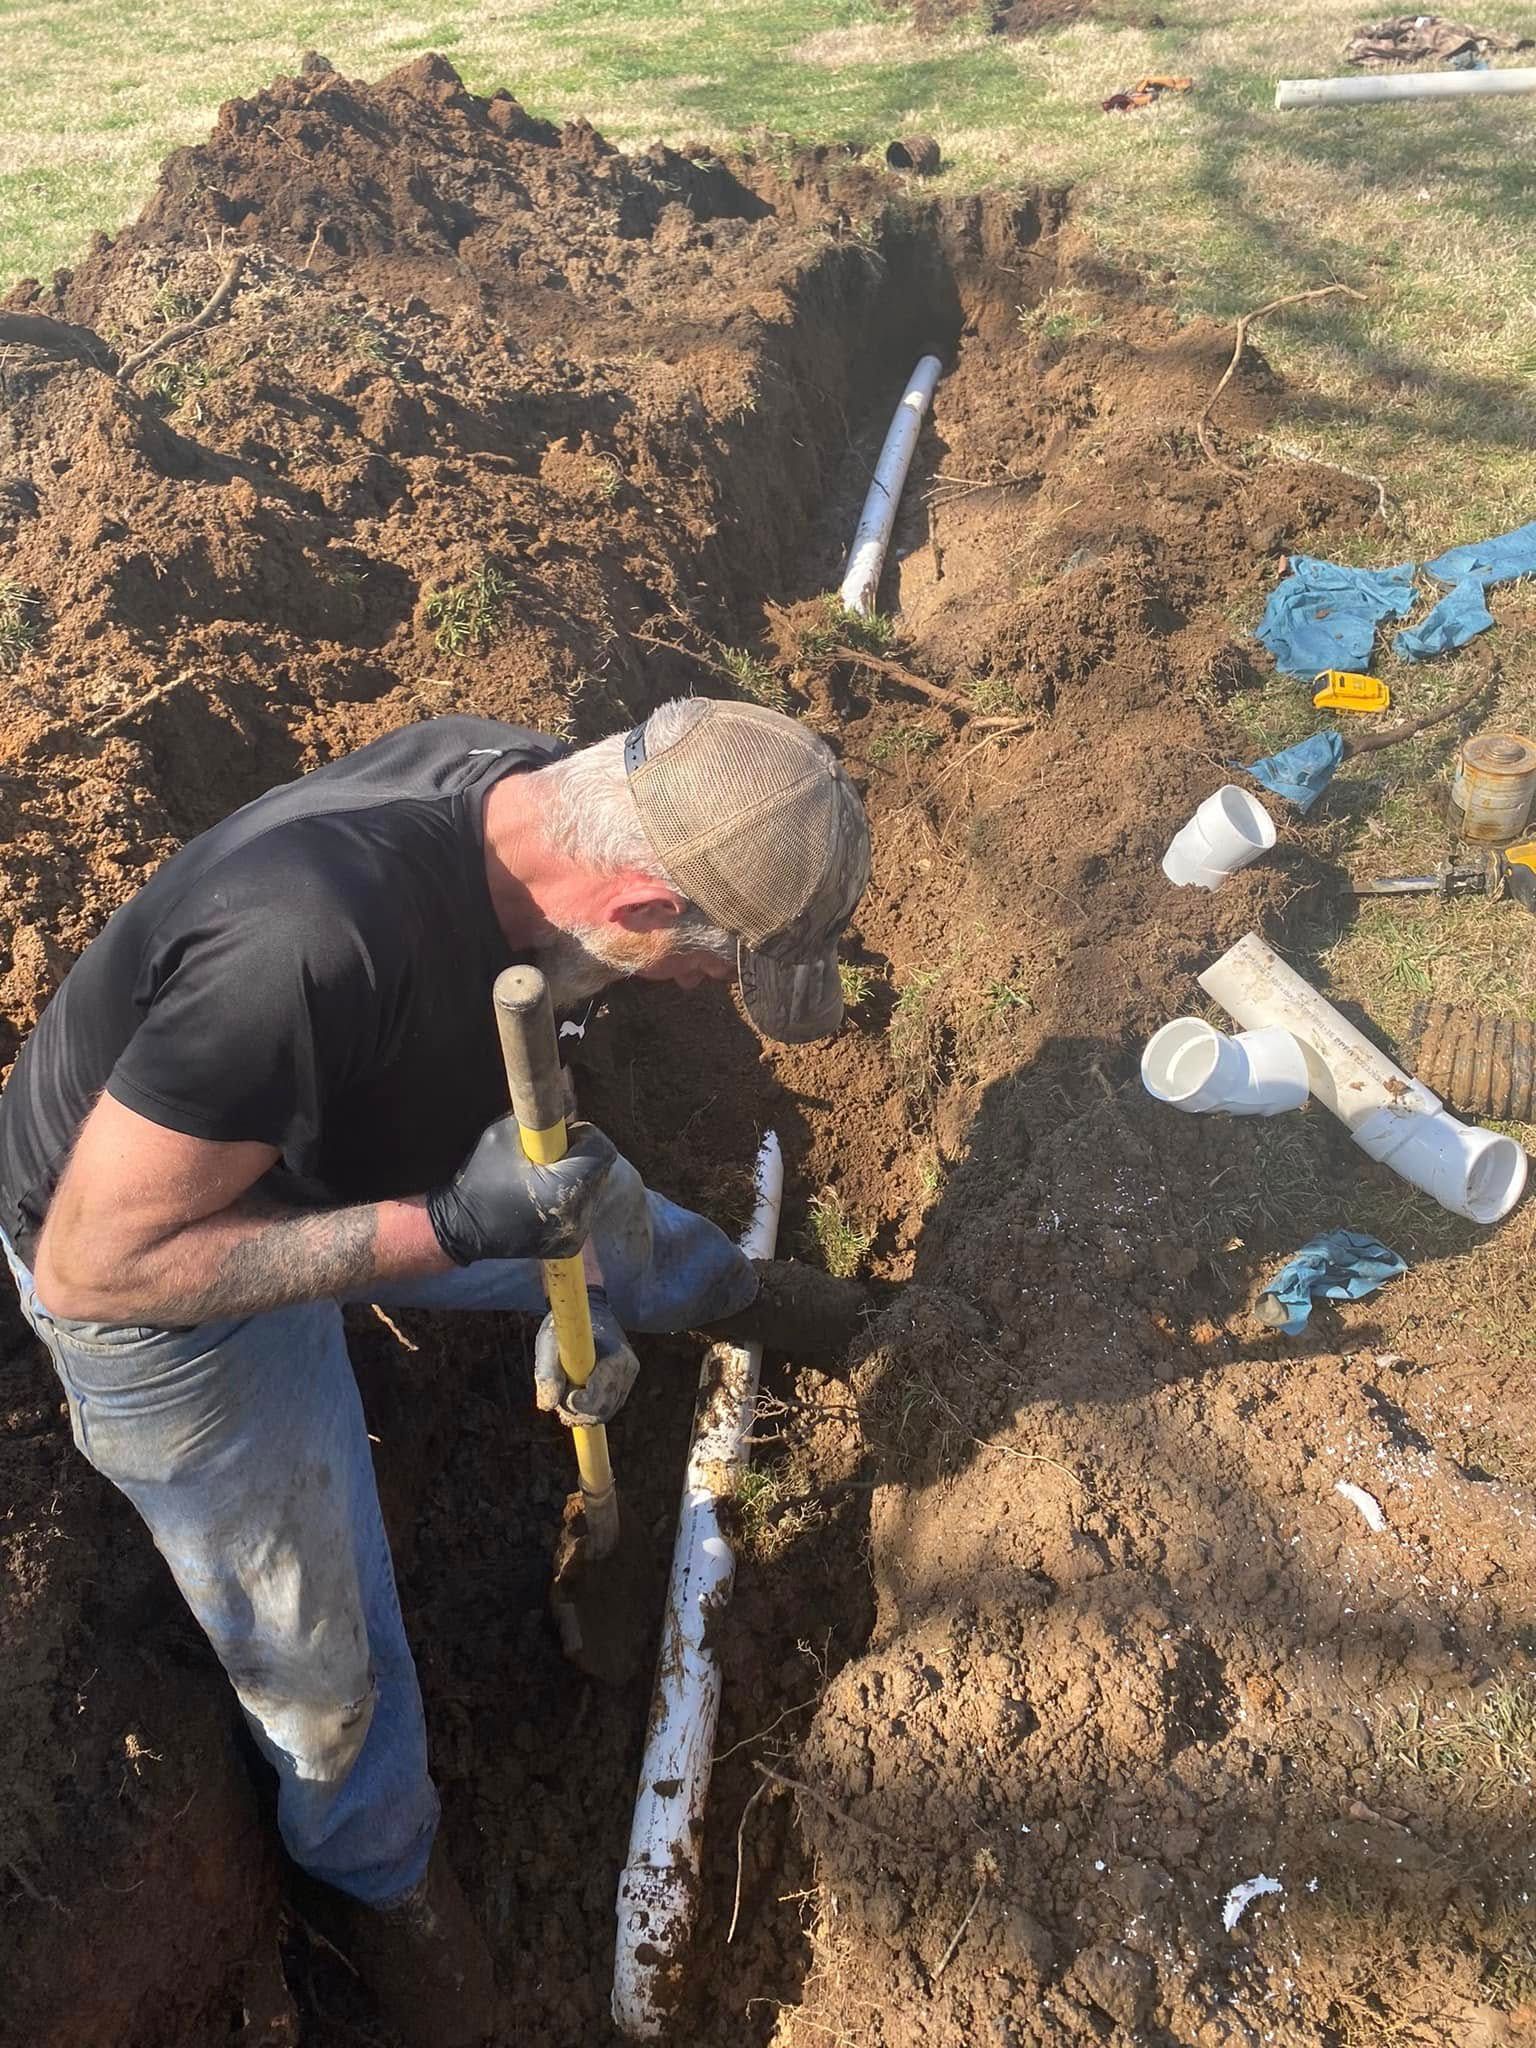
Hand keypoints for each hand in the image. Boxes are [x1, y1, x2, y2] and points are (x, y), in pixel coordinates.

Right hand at [426, 1118, 615, 1266]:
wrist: (461, 1227)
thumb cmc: (480, 1176)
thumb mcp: (505, 1133)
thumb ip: (541, 1111)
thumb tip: (569, 1086)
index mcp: (563, 1187)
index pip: (603, 1150)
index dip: (584, 1137)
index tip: (560, 1138)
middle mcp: (576, 1215)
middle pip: (600, 1170)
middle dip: (580, 1156)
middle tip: (548, 1157)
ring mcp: (575, 1233)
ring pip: (593, 1190)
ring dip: (575, 1178)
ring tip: (541, 1179)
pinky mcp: (570, 1244)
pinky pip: (582, 1210)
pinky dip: (570, 1199)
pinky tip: (542, 1199)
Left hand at [534, 1288, 638, 1426]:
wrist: (588, 1311)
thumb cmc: (568, 1325)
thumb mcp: (550, 1341)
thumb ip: (547, 1373)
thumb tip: (547, 1406)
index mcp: (616, 1356)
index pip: (601, 1394)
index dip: (580, 1404)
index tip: (564, 1400)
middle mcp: (628, 1369)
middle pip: (604, 1409)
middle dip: (579, 1413)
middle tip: (559, 1405)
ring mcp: (628, 1378)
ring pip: (605, 1412)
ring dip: (583, 1413)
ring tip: (564, 1398)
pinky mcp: (623, 1384)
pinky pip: (607, 1407)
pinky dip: (589, 1410)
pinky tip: (574, 1399)